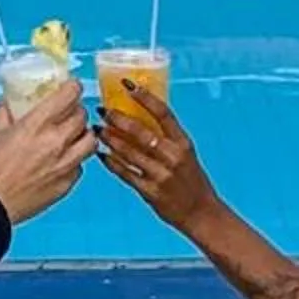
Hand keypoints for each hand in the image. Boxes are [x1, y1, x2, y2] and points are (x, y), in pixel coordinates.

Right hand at [0, 90, 95, 225]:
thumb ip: (5, 112)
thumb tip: (9, 101)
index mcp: (37, 124)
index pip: (69, 95)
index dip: (73, 87)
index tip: (71, 87)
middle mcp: (56, 142)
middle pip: (82, 116)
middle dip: (76, 111)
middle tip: (68, 112)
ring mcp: (64, 164)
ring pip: (90, 141)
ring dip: (83, 134)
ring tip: (72, 136)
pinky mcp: (66, 183)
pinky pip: (80, 166)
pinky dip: (74, 159)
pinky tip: (62, 160)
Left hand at [97, 87, 221, 237]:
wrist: (200, 212)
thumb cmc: (190, 180)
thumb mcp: (185, 154)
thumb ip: (166, 137)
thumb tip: (138, 115)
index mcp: (183, 142)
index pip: (163, 113)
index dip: (145, 98)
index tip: (128, 86)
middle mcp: (173, 156)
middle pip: (141, 132)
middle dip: (118, 119)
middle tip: (103, 110)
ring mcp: (161, 175)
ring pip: (129, 152)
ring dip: (110, 139)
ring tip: (98, 129)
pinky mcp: (150, 192)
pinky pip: (126, 173)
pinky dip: (111, 162)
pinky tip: (101, 154)